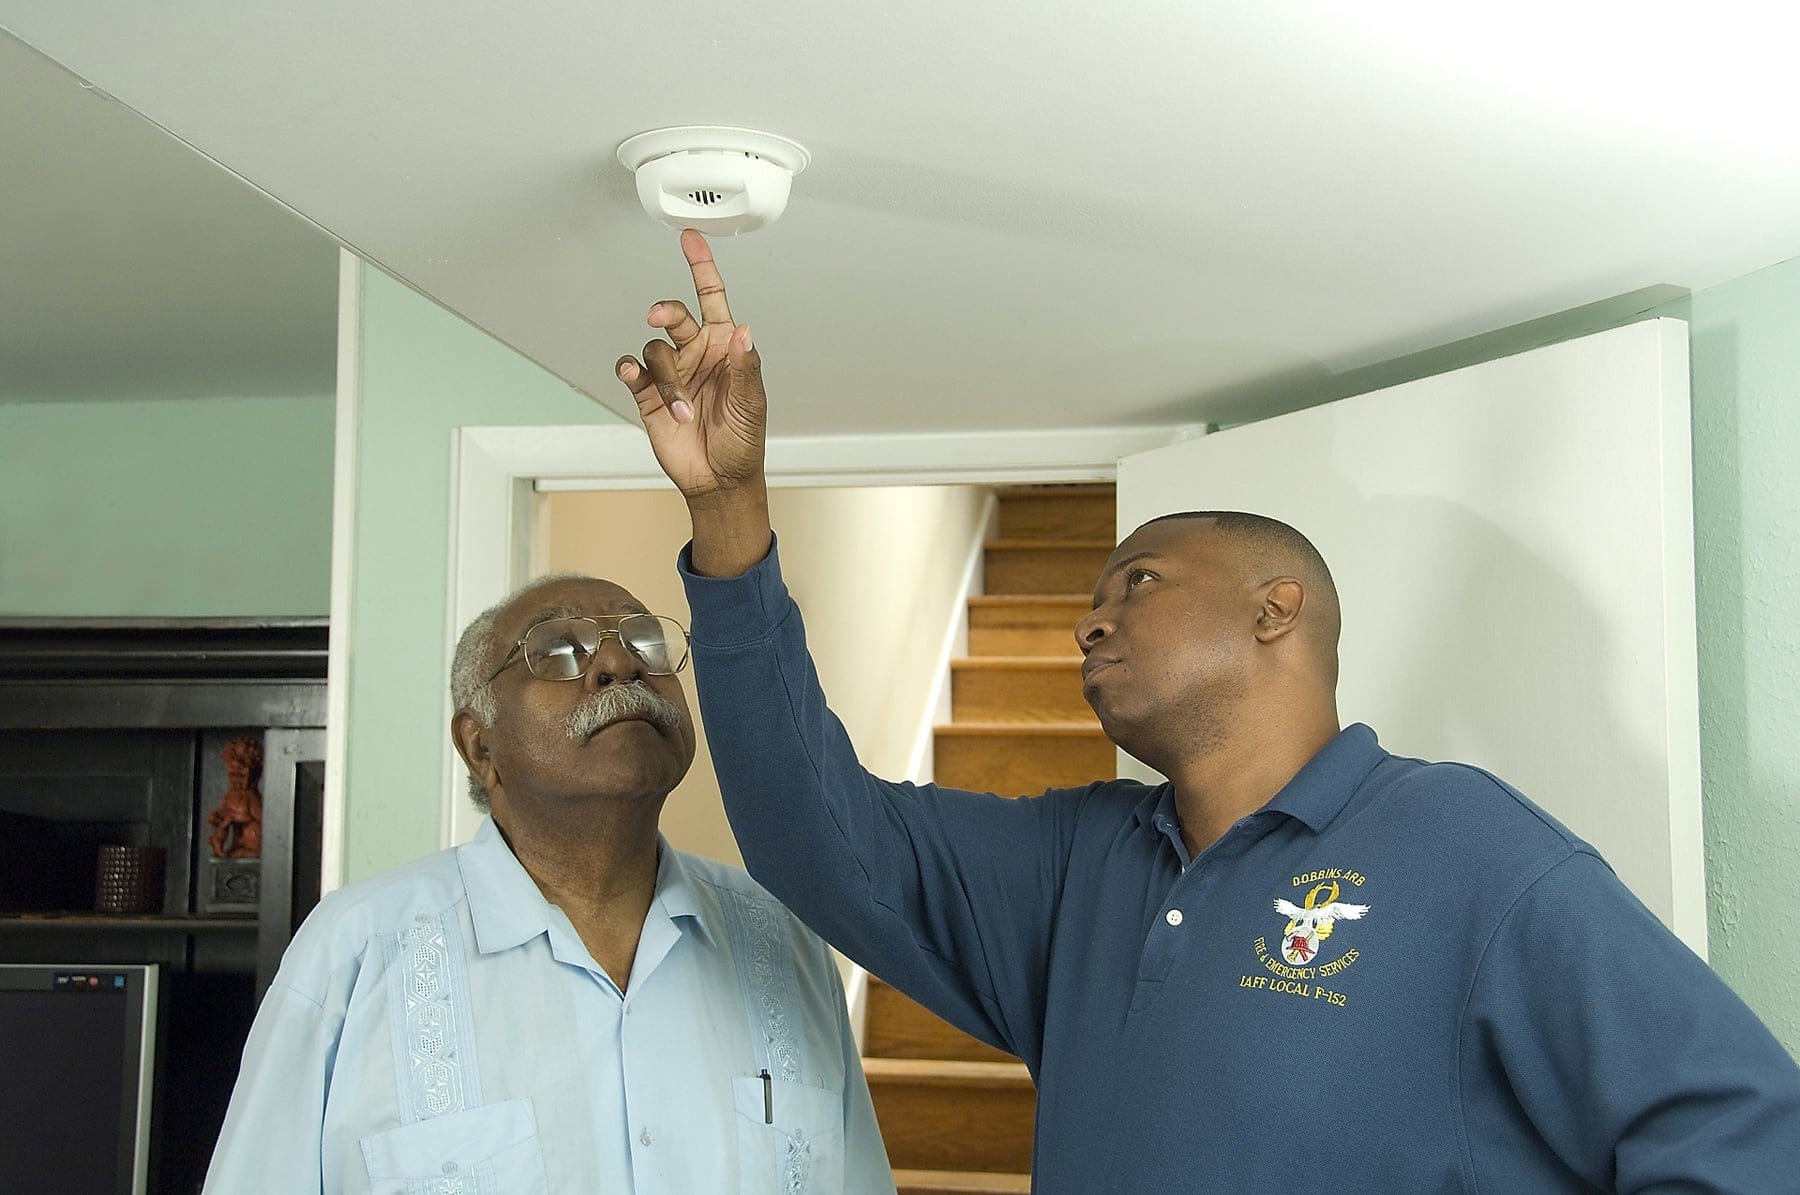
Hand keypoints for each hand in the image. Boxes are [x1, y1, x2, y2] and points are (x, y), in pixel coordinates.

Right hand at [616, 230, 765, 501]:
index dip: (701, 267)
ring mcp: (672, 373)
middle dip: (665, 312)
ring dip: (666, 379)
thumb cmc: (742, 441)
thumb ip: (745, 367)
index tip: (690, 239)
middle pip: (675, 316)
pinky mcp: (648, 394)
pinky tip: (634, 374)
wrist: (719, 479)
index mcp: (725, 347)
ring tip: (683, 408)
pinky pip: (633, 371)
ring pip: (655, 350)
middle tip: (659, 318)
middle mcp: (697, 353)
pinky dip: (631, 369)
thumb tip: (745, 332)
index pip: (711, 298)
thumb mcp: (751, 404)